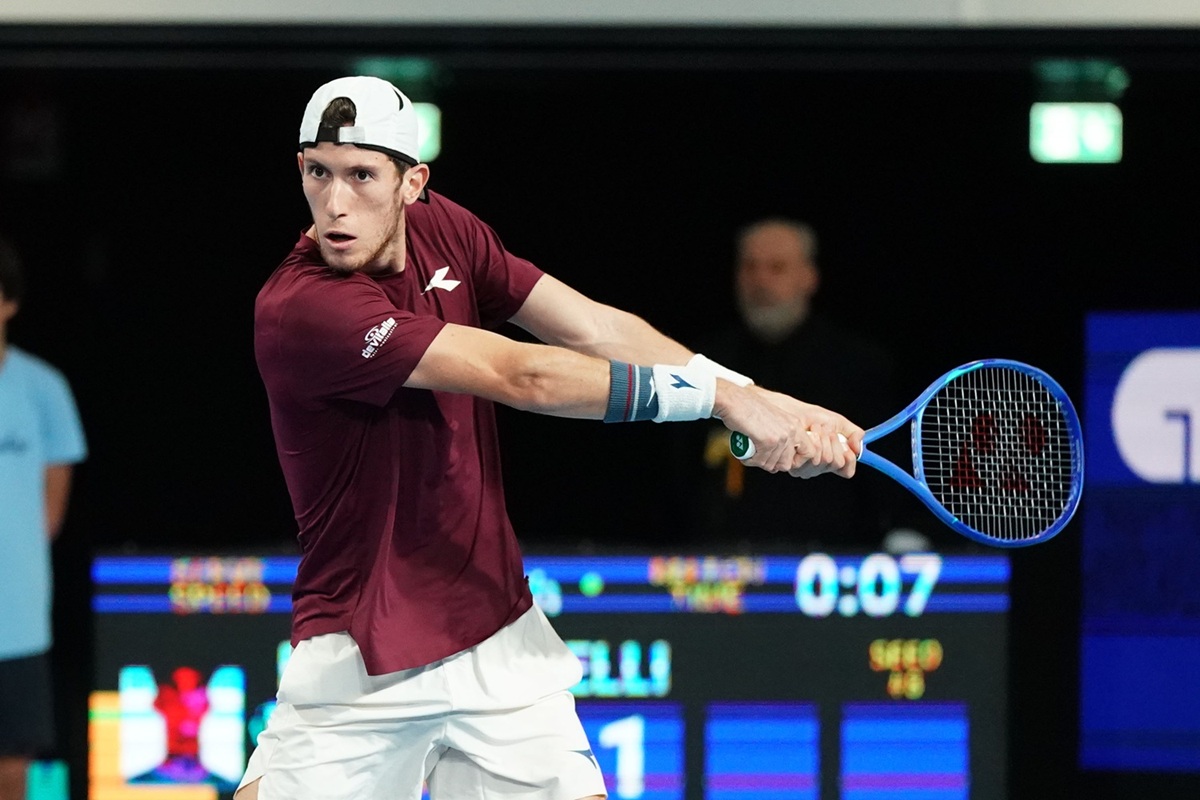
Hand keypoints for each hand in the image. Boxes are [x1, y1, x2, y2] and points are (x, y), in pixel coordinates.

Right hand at [713, 383, 861, 476]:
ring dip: (758, 461)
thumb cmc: (748, 411)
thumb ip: (782, 438)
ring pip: (772, 465)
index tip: (781, 459)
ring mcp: (781, 437)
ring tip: (749, 448)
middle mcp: (791, 431)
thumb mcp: (773, 422)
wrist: (735, 401)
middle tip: (759, 454)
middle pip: (787, 464)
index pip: (809, 452)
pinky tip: (745, 448)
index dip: (796, 461)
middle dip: (772, 463)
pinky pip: (761, 462)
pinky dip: (750, 459)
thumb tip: (780, 463)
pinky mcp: (768, 442)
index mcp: (795, 426)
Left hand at [755, 389, 862, 478]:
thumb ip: (852, 433)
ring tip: (814, 429)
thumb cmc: (805, 416)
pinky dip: (815, 441)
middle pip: (836, 464)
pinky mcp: (794, 464)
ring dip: (824, 439)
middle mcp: (817, 466)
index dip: (849, 461)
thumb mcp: (834, 421)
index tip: (847, 448)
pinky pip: (814, 458)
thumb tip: (859, 448)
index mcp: (829, 458)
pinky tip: (808, 433)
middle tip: (824, 430)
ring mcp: (805, 467)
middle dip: (834, 442)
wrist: (784, 411)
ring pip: (826, 461)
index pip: (846, 471)